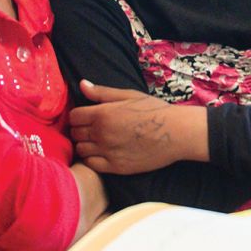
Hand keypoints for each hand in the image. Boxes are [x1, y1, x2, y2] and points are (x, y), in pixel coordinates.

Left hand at [69, 80, 190, 173]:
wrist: (176, 133)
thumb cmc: (154, 111)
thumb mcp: (129, 95)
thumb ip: (102, 92)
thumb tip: (82, 84)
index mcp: (103, 114)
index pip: (74, 117)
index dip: (79, 116)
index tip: (88, 117)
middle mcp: (102, 133)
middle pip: (75, 134)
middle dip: (81, 130)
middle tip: (95, 129)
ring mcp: (108, 151)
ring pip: (81, 150)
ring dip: (86, 145)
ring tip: (99, 141)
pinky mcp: (116, 167)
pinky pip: (91, 164)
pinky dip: (92, 159)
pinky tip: (103, 153)